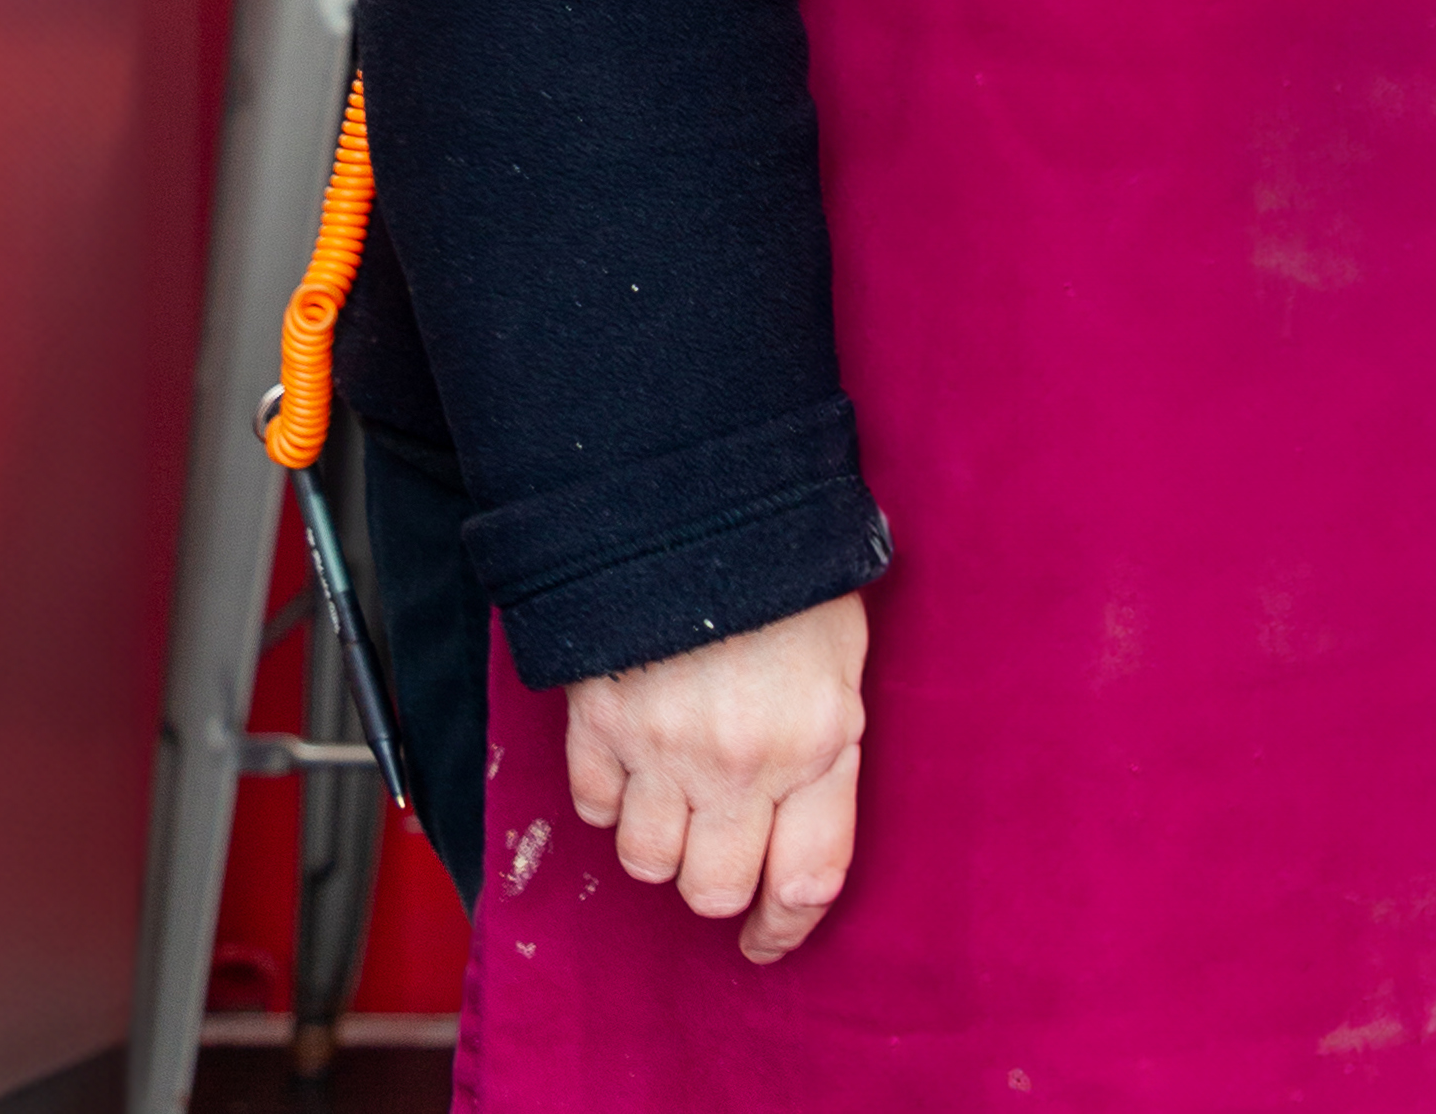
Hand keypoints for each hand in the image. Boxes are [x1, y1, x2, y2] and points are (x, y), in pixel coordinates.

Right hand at [564, 589, 869, 961]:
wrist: (692, 496)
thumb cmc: (784, 564)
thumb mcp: (841, 650)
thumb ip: (831, 735)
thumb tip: (818, 807)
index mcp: (818, 740)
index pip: (808, 879)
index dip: (785, 926)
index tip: (769, 938)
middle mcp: (741, 762)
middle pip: (716, 891)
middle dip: (719, 880)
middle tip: (721, 846)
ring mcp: (664, 747)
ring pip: (648, 862)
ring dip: (662, 843)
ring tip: (678, 795)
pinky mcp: (598, 724)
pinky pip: (594, 810)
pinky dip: (610, 798)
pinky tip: (634, 759)